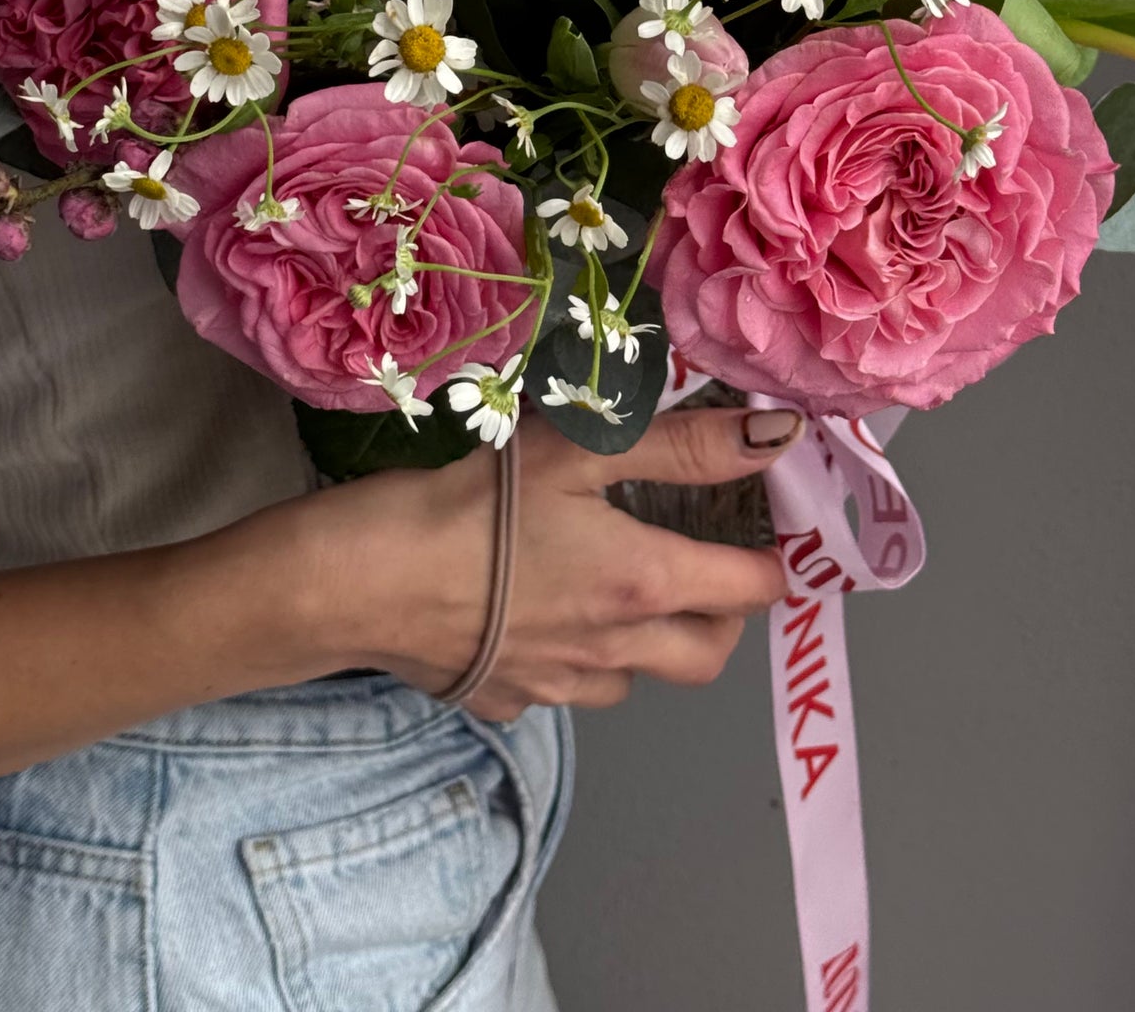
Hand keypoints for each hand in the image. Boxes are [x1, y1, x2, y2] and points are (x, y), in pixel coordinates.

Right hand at [297, 407, 802, 719]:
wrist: (359, 582)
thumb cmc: (473, 505)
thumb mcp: (580, 449)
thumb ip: (681, 443)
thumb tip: (775, 434)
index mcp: (644, 584)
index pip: (750, 591)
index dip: (770, 561)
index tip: (763, 532)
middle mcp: (616, 649)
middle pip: (709, 656)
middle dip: (725, 617)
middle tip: (707, 567)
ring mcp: (558, 686)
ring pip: (637, 680)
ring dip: (650, 643)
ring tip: (621, 589)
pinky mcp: (504, 700)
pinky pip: (565, 693)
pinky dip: (576, 662)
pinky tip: (541, 618)